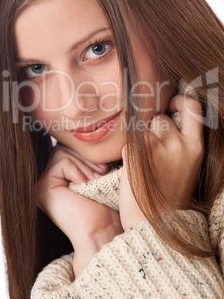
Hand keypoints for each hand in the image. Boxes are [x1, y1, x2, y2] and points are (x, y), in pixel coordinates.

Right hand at [36, 144, 121, 275]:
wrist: (102, 230)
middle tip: (102, 172)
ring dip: (83, 164)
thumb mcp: (96, 174)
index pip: (67, 147)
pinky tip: (84, 185)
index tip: (104, 169)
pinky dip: (76, 170)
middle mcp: (48, 179)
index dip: (86, 153)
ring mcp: (42, 184)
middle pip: (63, 147)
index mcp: (59, 176)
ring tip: (95, 180)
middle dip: (86, 157)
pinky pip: (60, 162)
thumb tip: (90, 131)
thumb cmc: (105, 204)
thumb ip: (87, 156)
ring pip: (61, 152)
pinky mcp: (42, 188)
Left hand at [119, 95, 203, 229]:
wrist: (154, 224)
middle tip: (151, 145)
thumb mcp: (187, 166)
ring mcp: (155, 147)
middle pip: (160, 118)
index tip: (173, 105)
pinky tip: (134, 171)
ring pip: (141, 129)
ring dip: (140, 141)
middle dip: (153, 127)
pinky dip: (129, 153)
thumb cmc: (170, 196)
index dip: (181, 101)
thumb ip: (182, 142)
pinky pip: (128, 142)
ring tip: (143, 165)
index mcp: (195, 147)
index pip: (192, 106)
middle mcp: (177, 144)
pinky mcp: (134, 153)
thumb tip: (167, 120)